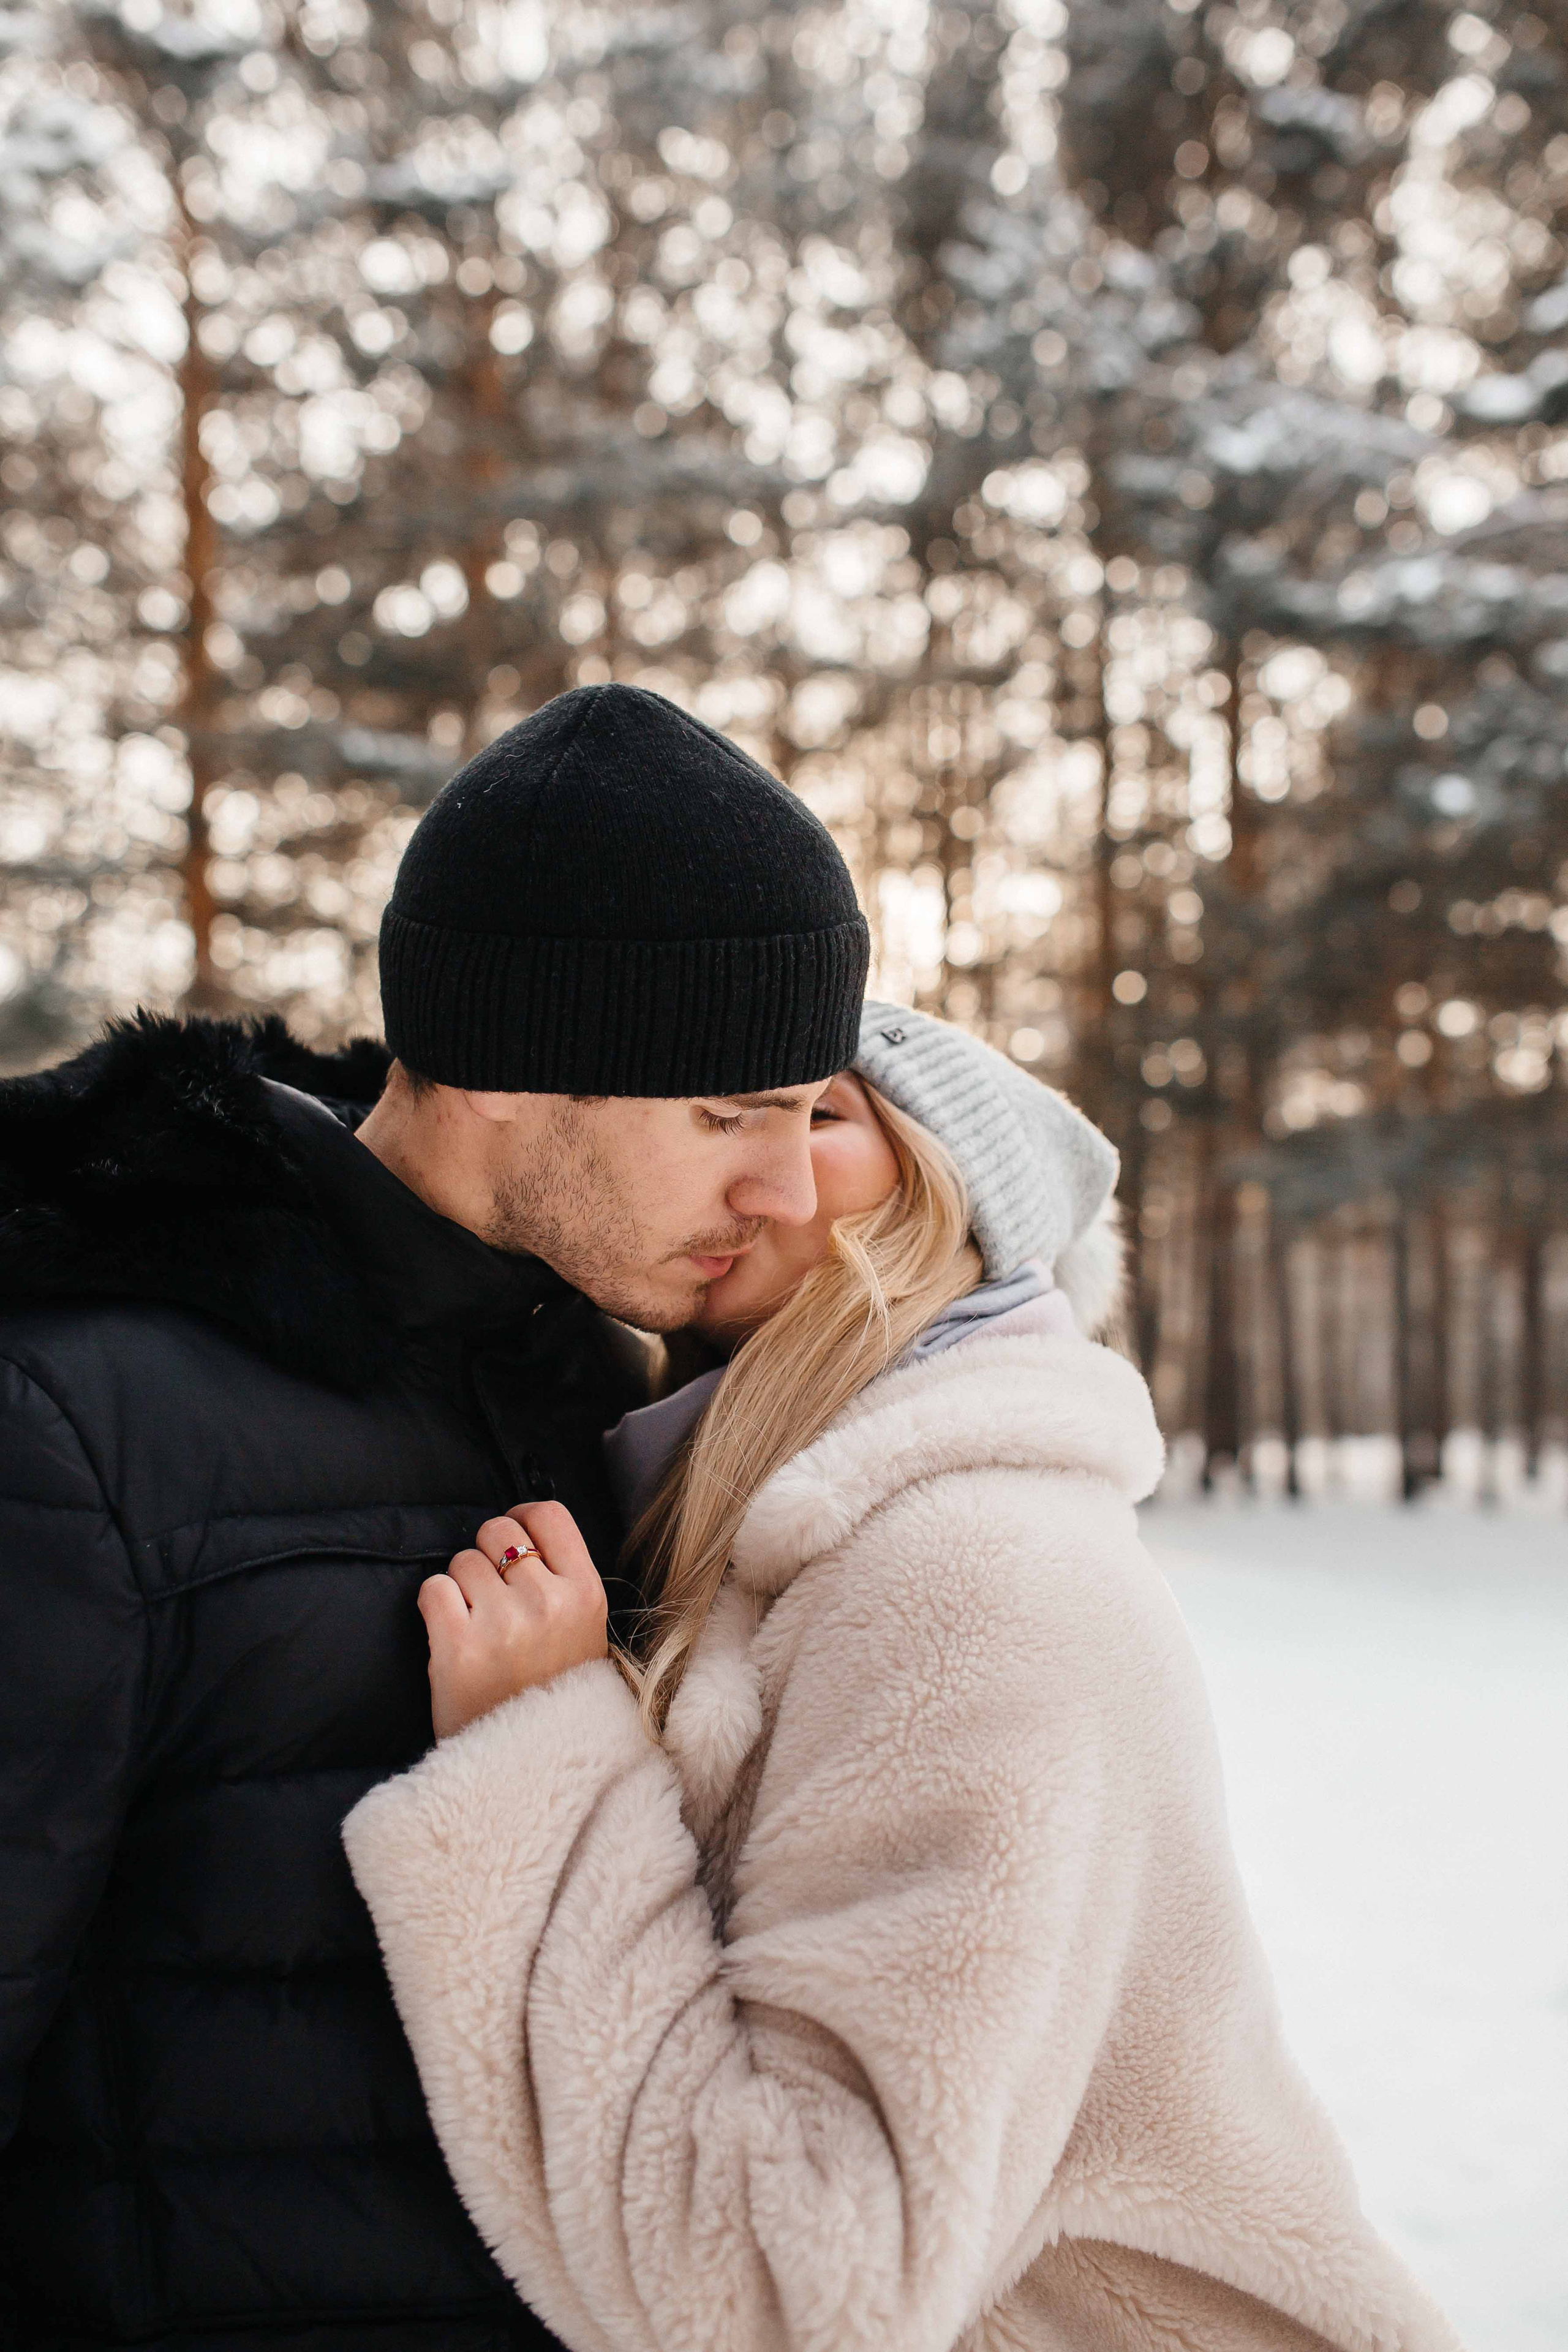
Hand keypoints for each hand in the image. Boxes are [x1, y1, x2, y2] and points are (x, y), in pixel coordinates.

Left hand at [419, 1501, 608, 1740]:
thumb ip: (563, 1581)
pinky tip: (451, 1634)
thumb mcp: (585, 1633)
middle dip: (487, 1555)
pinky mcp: (457, 1648)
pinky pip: (433, 1589)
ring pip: (462, 1561)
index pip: (549, 1515)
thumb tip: (523, 1530)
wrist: (530, 1769)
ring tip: (477, 1627)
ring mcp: (502, 1625)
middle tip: (490, 1596)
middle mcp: (547, 1603)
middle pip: (498, 1532)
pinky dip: (434, 1606)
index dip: (521, 1517)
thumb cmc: (554, 1697)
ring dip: (461, 1587)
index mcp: (586, 1596)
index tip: (512, 1535)